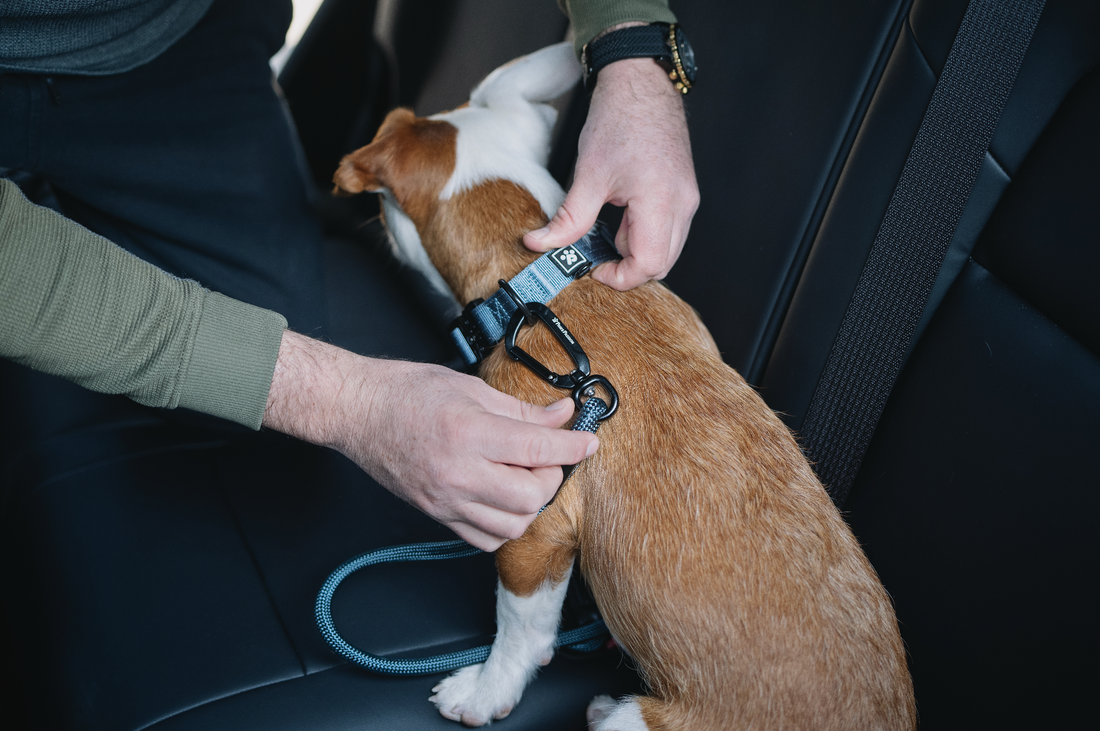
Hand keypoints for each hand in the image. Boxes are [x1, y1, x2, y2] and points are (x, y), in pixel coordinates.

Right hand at [262, 331, 597, 550]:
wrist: (358, 412)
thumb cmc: (407, 393)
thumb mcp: (472, 388)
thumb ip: (523, 410)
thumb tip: (563, 415)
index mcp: (469, 433)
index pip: (538, 450)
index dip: (572, 446)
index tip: (589, 441)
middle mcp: (459, 473)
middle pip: (531, 497)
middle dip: (552, 477)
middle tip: (548, 457)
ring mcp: (447, 500)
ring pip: (513, 526)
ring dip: (531, 504)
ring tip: (525, 478)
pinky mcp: (438, 515)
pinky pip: (485, 538)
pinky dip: (505, 524)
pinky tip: (503, 499)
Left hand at [524, 56, 698, 289]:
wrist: (640, 81)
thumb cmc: (620, 119)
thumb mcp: (588, 175)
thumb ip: (568, 218)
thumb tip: (540, 244)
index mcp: (661, 201)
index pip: (649, 264)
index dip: (620, 277)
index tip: (594, 270)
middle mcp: (683, 204)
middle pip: (662, 263)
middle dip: (627, 266)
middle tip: (596, 253)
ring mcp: (687, 198)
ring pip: (666, 248)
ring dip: (635, 249)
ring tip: (607, 225)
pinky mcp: (684, 191)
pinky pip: (668, 229)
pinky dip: (643, 233)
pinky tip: (620, 214)